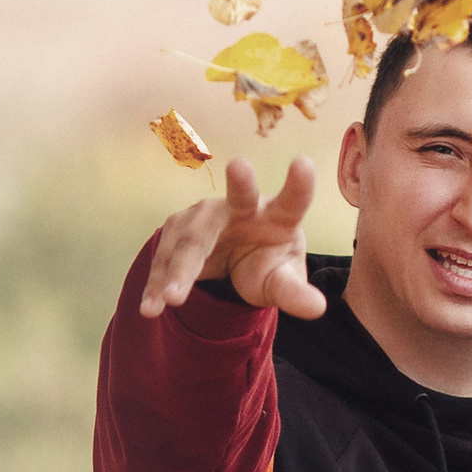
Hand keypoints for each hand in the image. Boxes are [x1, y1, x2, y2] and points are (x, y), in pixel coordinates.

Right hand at [137, 155, 326, 321]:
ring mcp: (204, 216)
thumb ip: (295, 293)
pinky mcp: (176, 233)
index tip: (303, 163)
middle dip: (240, 183)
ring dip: (179, 271)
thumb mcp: (281, 282)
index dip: (299, 184)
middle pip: (239, 197)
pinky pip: (166, 262)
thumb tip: (319, 309)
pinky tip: (151, 308)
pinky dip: (157, 285)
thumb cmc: (264, 264)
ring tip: (172, 299)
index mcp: (277, 215)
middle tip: (240, 164)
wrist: (230, 260)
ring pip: (192, 242)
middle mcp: (240, 207)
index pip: (293, 200)